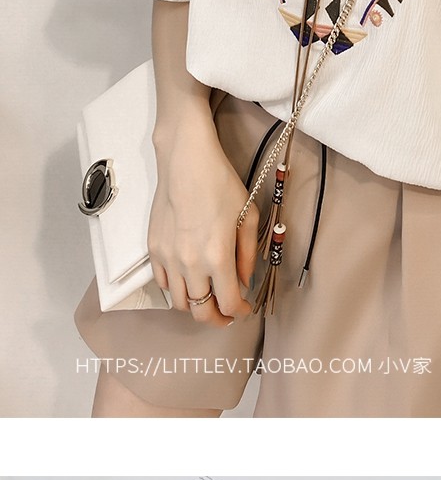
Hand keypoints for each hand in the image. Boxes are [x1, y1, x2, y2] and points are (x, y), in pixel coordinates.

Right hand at [148, 106, 258, 319]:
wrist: (186, 160)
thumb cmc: (220, 183)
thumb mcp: (248, 216)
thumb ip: (248, 255)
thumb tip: (243, 280)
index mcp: (218, 257)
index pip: (228, 303)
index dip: (238, 312)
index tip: (243, 308)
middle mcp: (191, 263)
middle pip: (201, 312)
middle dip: (216, 319)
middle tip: (225, 315)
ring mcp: (168, 258)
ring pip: (178, 303)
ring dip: (194, 306)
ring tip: (205, 297)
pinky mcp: (153, 249)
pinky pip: (162, 283)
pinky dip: (175, 288)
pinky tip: (187, 278)